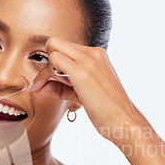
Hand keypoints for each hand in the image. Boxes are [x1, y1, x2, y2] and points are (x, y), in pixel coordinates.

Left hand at [28, 38, 147, 142]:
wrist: (124, 122)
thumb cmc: (106, 112)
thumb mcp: (83, 93)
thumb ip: (63, 86)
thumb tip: (40, 86)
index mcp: (97, 55)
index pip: (65, 50)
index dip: (54, 65)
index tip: (48, 83)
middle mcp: (93, 53)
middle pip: (56, 42)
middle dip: (46, 62)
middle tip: (44, 82)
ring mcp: (88, 60)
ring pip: (53, 47)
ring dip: (44, 70)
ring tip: (44, 88)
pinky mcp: (81, 72)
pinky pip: (53, 60)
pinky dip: (43, 75)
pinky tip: (44, 89)